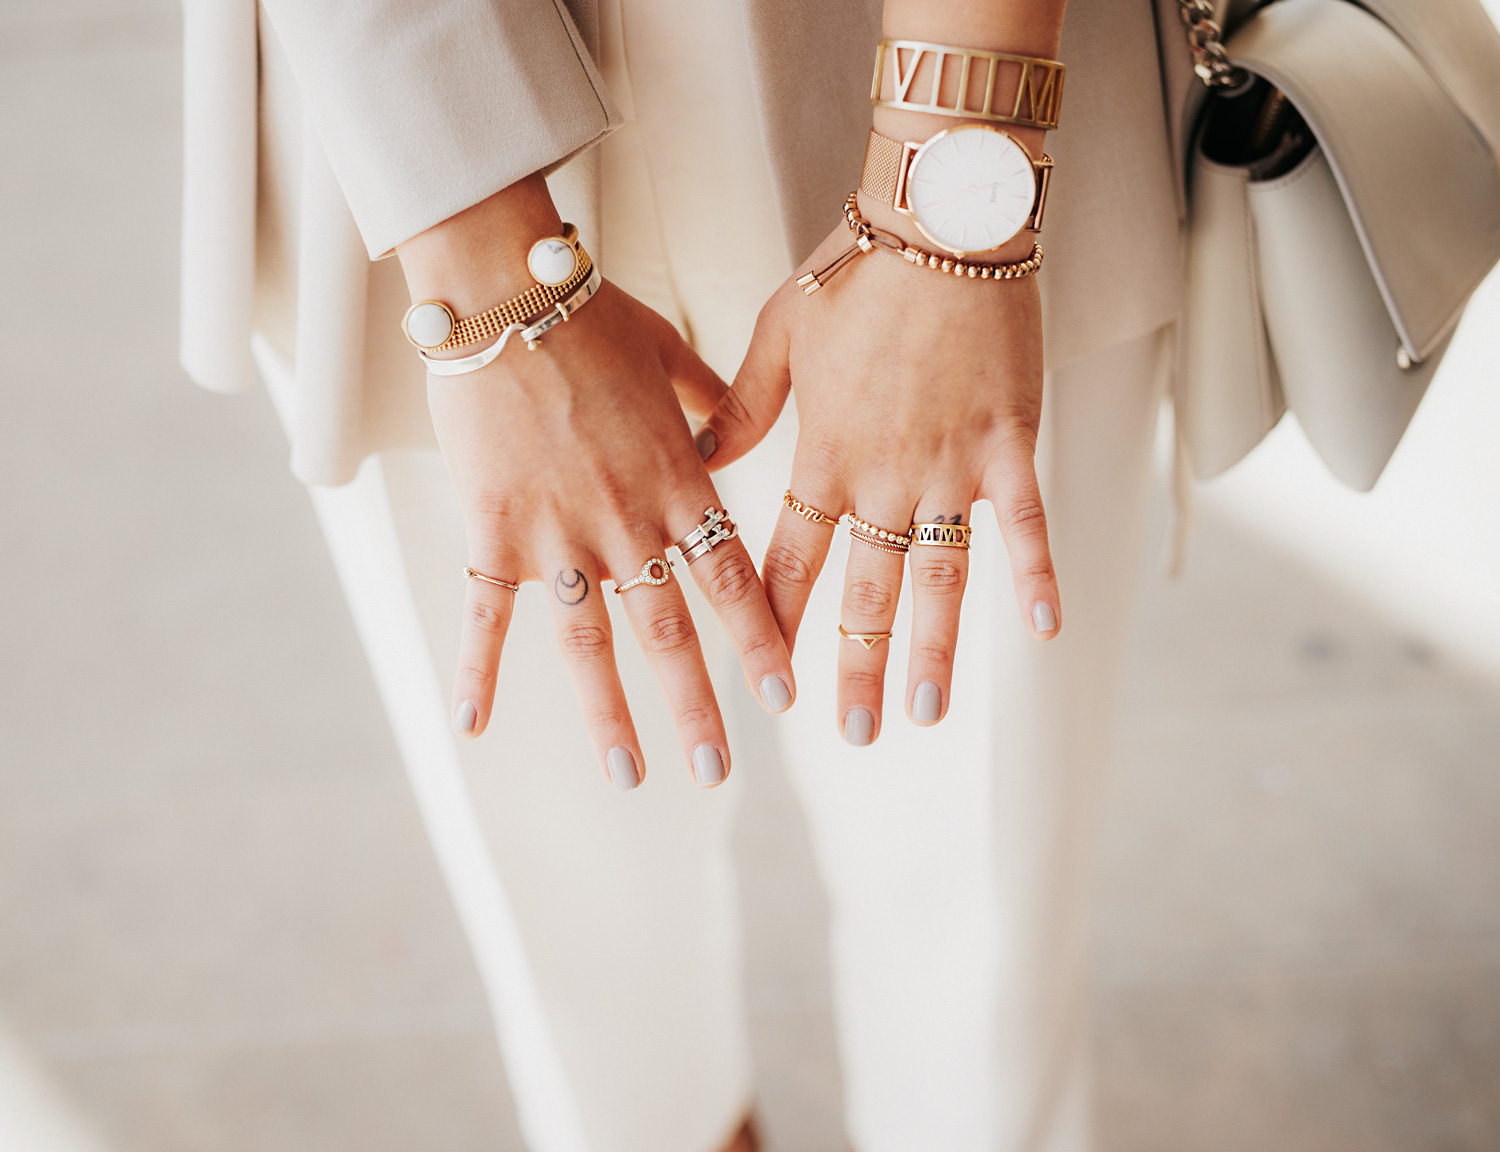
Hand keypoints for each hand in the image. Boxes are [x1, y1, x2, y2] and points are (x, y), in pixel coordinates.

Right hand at [399, 180, 795, 789]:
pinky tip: (472, 724)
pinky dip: (477, 669)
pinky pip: (485, 612)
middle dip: (698, 707)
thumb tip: (737, 430)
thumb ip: (715, 402)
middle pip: (669, 632)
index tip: (783, 696)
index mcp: (678, 482)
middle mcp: (626, 521)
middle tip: (719, 772)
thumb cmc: (591, 314)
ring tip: (631, 776)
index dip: (759, 642)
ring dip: (611, 715)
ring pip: (590, 643)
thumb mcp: (672, 356)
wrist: (506, 291)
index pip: (732, 580)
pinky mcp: (493, 528)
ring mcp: (558, 532)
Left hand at [696, 222, 1059, 745]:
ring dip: (933, 649)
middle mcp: (881, 475)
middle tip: (852, 734)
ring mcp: (949, 465)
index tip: (768, 683)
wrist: (939, 218)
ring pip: (938, 577)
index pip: (790, 561)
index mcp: (821, 453)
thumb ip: (739, 409)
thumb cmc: (854, 270)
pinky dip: (1035, 576)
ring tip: (927, 714)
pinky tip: (1042, 633)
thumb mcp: (776, 333)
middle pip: (863, 592)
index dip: (777, 625)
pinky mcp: (1009, 442)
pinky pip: (1025, 522)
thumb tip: (699, 461)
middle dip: (853, 668)